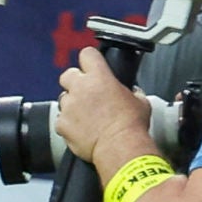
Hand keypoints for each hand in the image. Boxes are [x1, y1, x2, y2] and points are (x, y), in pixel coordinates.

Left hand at [53, 46, 151, 165]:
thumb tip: (133, 93)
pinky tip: (82, 129)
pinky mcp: (62, 124)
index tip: (91, 65)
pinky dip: (69, 124)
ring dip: (72, 104)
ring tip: (86, 116)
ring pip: (63, 98)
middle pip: (67, 74)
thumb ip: (132, 92)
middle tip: (85, 92)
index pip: (87, 54)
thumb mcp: (140, 102)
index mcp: (100, 77)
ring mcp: (69, 106)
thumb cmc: (130, 125)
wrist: (120, 147)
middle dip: (74, 82)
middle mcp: (81, 88)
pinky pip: (61, 120)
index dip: (90, 60)